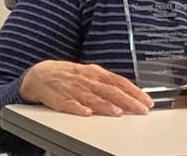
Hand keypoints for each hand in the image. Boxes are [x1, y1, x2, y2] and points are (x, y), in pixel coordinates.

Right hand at [19, 60, 153, 116]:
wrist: (40, 74)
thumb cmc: (69, 75)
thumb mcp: (91, 74)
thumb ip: (108, 83)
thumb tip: (129, 92)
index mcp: (96, 73)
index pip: (119, 82)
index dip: (134, 91)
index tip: (147, 101)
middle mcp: (87, 80)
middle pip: (110, 90)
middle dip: (128, 101)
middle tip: (141, 110)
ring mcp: (73, 89)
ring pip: (93, 98)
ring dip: (106, 106)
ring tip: (118, 113)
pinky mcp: (60, 99)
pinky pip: (70, 104)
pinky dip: (78, 109)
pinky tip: (87, 113)